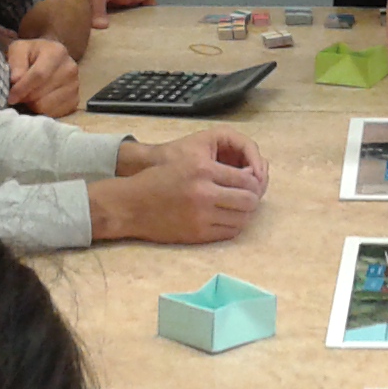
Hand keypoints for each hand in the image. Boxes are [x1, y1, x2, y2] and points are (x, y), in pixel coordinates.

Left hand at [6, 38, 80, 116]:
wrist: (48, 58)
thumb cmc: (31, 54)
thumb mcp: (19, 49)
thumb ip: (16, 62)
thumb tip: (16, 80)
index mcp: (57, 52)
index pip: (38, 75)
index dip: (22, 88)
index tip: (11, 97)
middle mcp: (70, 68)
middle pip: (41, 93)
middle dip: (25, 97)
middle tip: (18, 95)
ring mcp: (75, 86)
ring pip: (46, 106)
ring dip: (32, 104)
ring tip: (29, 96)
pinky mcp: (75, 101)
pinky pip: (53, 114)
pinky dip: (42, 111)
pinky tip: (39, 101)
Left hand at [75, 0, 156, 29]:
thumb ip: (99, 11)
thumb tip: (104, 26)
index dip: (150, 4)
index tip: (155, 17)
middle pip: (132, 5)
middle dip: (136, 16)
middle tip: (139, 32)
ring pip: (117, 7)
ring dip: (120, 17)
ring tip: (121, 33)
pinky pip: (104, 8)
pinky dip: (105, 17)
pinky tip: (99, 27)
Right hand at [93, 130, 267, 243]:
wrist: (132, 203)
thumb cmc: (161, 175)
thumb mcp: (189, 154)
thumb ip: (221, 158)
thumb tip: (254, 173)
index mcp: (203, 169)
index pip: (247, 179)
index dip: (256, 181)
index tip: (253, 181)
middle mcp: (204, 193)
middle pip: (249, 201)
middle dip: (253, 198)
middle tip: (249, 195)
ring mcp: (201, 216)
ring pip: (242, 219)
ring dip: (245, 213)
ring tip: (238, 206)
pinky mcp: (197, 234)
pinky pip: (229, 232)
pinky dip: (233, 225)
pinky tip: (227, 217)